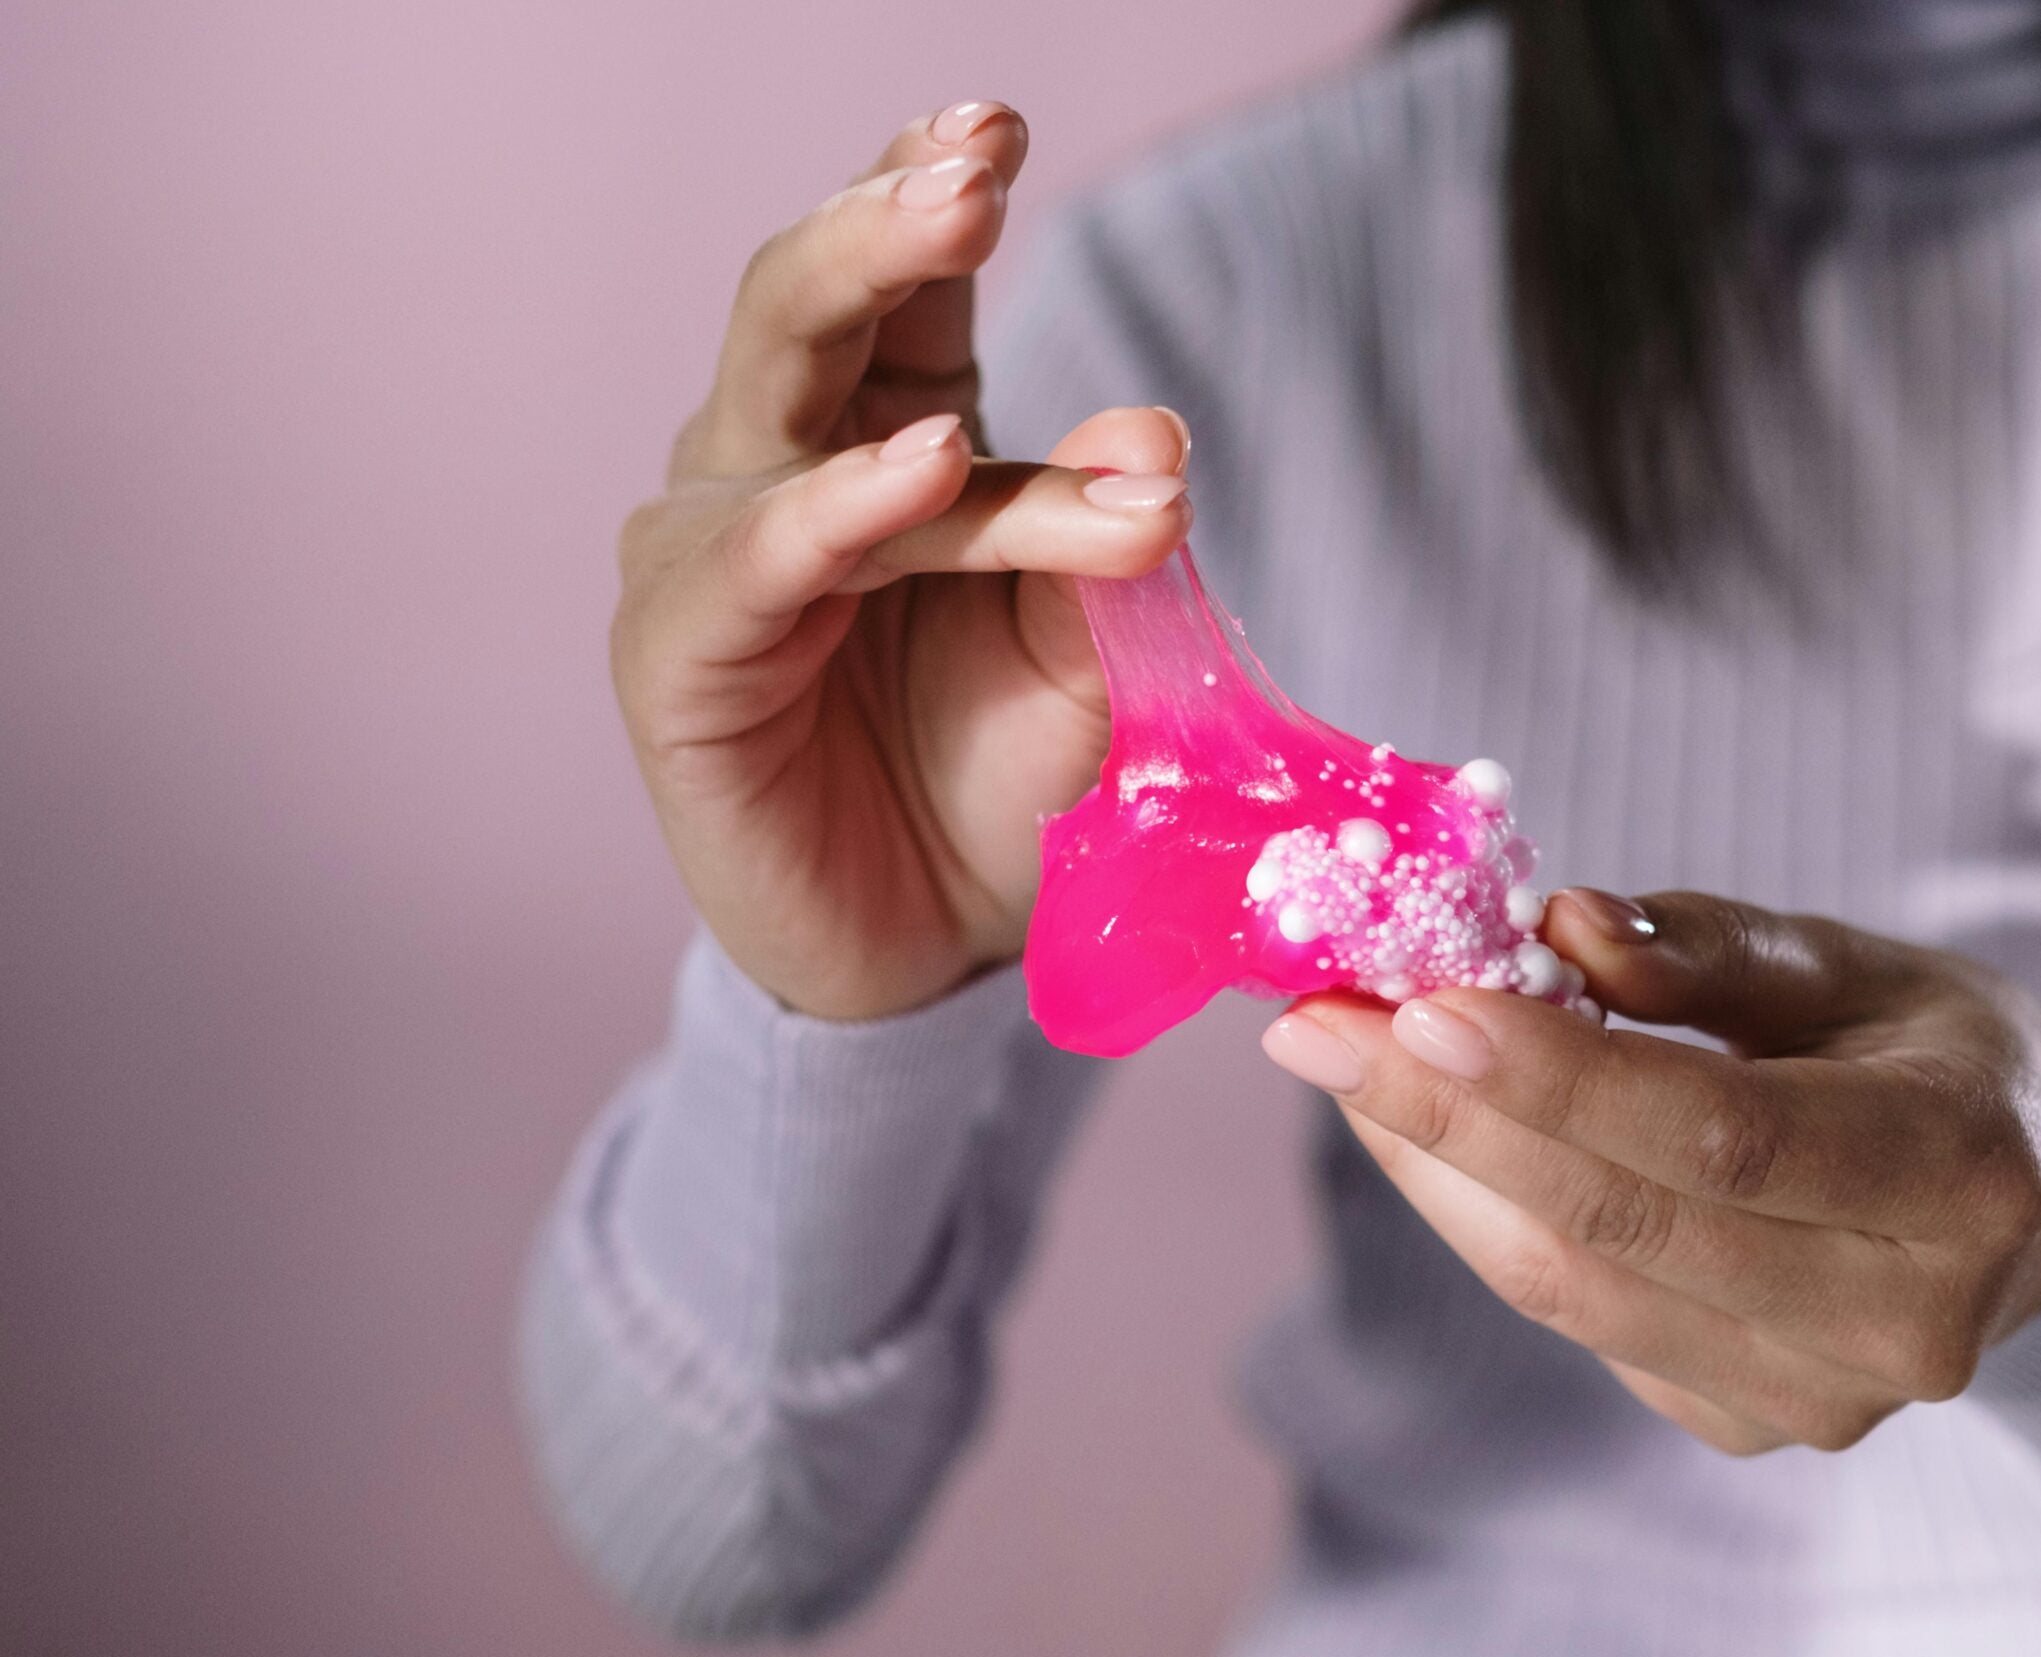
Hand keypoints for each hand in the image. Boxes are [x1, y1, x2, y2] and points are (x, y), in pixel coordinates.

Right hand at [613, 101, 1196, 1020]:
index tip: (999, 121)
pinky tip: (923, 462)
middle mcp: (787, 465)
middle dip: (888, 215)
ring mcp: (720, 551)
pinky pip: (759, 561)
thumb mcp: (1087, 656)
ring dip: (882, 309)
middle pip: (809, 302)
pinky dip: (839, 507)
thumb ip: (1111, 548)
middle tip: (977, 157)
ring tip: (973, 231)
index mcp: (891, 436)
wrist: (927, 947)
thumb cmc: (999, 778)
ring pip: (802, 412)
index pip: (903, 290)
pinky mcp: (682, 654)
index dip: (933, 187)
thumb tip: (1154, 428)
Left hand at [1259, 889, 2040, 1453]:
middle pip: (1626, 1227)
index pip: (1727, 1138)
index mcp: (1962, 1174)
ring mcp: (1822, 1397)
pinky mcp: (1746, 1423)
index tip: (1414, 1005)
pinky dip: (1484, 1219)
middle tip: (1313, 1026)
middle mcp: (1905, 1319)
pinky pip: (1579, 1319)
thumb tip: (1553, 933)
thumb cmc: (1931, 1052)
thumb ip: (1707, 950)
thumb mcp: (1857, 963)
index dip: (1561, 1078)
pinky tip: (1429, 1134)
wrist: (2025, 1206)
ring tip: (1340, 1062)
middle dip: (1446, 1118)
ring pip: (1575, 1291)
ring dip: (1436, 1171)